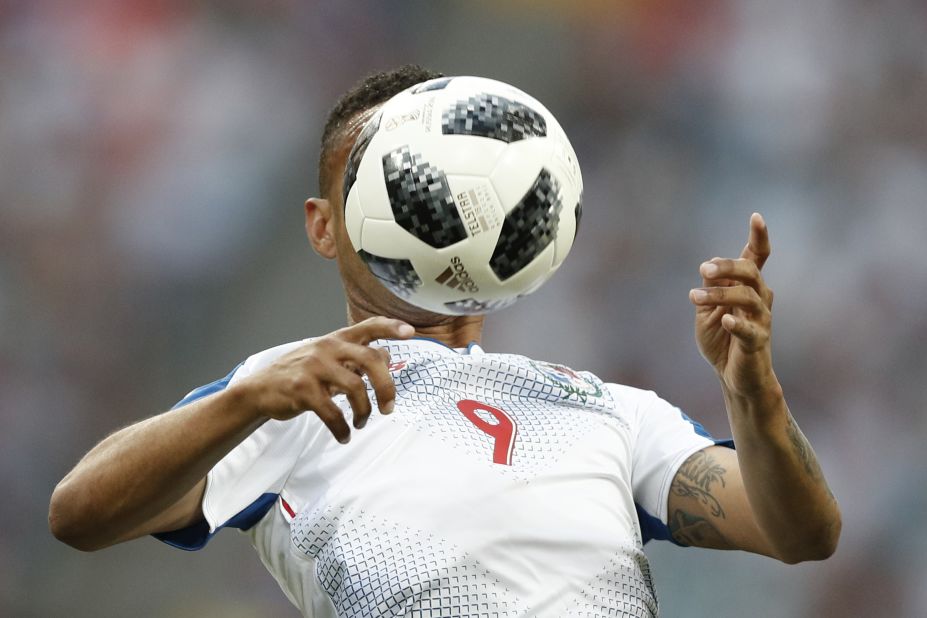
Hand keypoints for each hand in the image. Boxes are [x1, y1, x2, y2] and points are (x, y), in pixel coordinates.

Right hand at [236, 317, 414, 442]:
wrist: (260, 390)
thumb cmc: (300, 374)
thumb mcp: (329, 360)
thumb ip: (356, 357)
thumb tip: (388, 355)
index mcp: (337, 340)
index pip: (368, 326)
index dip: (390, 327)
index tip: (410, 332)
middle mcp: (328, 348)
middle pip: (371, 360)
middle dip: (387, 387)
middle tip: (389, 409)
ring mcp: (314, 367)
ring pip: (356, 388)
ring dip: (364, 412)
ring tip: (360, 424)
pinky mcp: (302, 389)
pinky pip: (333, 413)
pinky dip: (342, 429)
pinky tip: (344, 436)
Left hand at [689, 213, 775, 396]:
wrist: (733, 376)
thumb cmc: (721, 340)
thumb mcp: (706, 310)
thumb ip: (709, 289)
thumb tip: (707, 267)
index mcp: (747, 287)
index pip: (757, 258)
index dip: (759, 237)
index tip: (756, 217)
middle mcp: (759, 298)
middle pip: (750, 272)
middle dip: (727, 267)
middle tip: (703, 270)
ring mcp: (760, 320)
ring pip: (747, 297)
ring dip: (718, 294)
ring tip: (694, 297)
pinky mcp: (757, 341)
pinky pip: (750, 330)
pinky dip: (737, 323)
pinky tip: (725, 320)